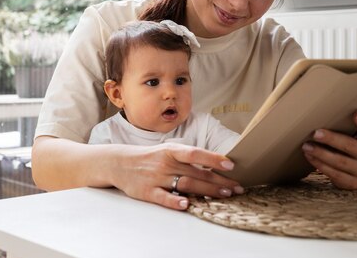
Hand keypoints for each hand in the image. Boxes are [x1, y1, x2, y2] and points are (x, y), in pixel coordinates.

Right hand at [112, 143, 243, 210]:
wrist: (120, 163)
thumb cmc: (150, 157)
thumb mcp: (168, 151)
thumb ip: (188, 158)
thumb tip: (215, 164)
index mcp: (171, 150)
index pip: (196, 153)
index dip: (213, 159)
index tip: (231, 165)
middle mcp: (165, 163)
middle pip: (196, 172)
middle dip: (219, 181)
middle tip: (237, 188)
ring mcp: (156, 177)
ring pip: (185, 184)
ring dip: (206, 190)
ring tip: (224, 195)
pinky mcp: (147, 191)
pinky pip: (163, 197)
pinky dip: (175, 201)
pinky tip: (187, 204)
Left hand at [301, 110, 356, 188]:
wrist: (351, 169)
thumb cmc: (347, 144)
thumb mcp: (351, 134)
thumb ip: (345, 124)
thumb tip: (323, 111)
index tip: (355, 113)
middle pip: (351, 146)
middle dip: (331, 139)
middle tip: (315, 133)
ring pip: (340, 162)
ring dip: (321, 153)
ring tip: (307, 146)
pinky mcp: (353, 183)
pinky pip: (335, 174)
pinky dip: (320, 165)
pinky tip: (310, 157)